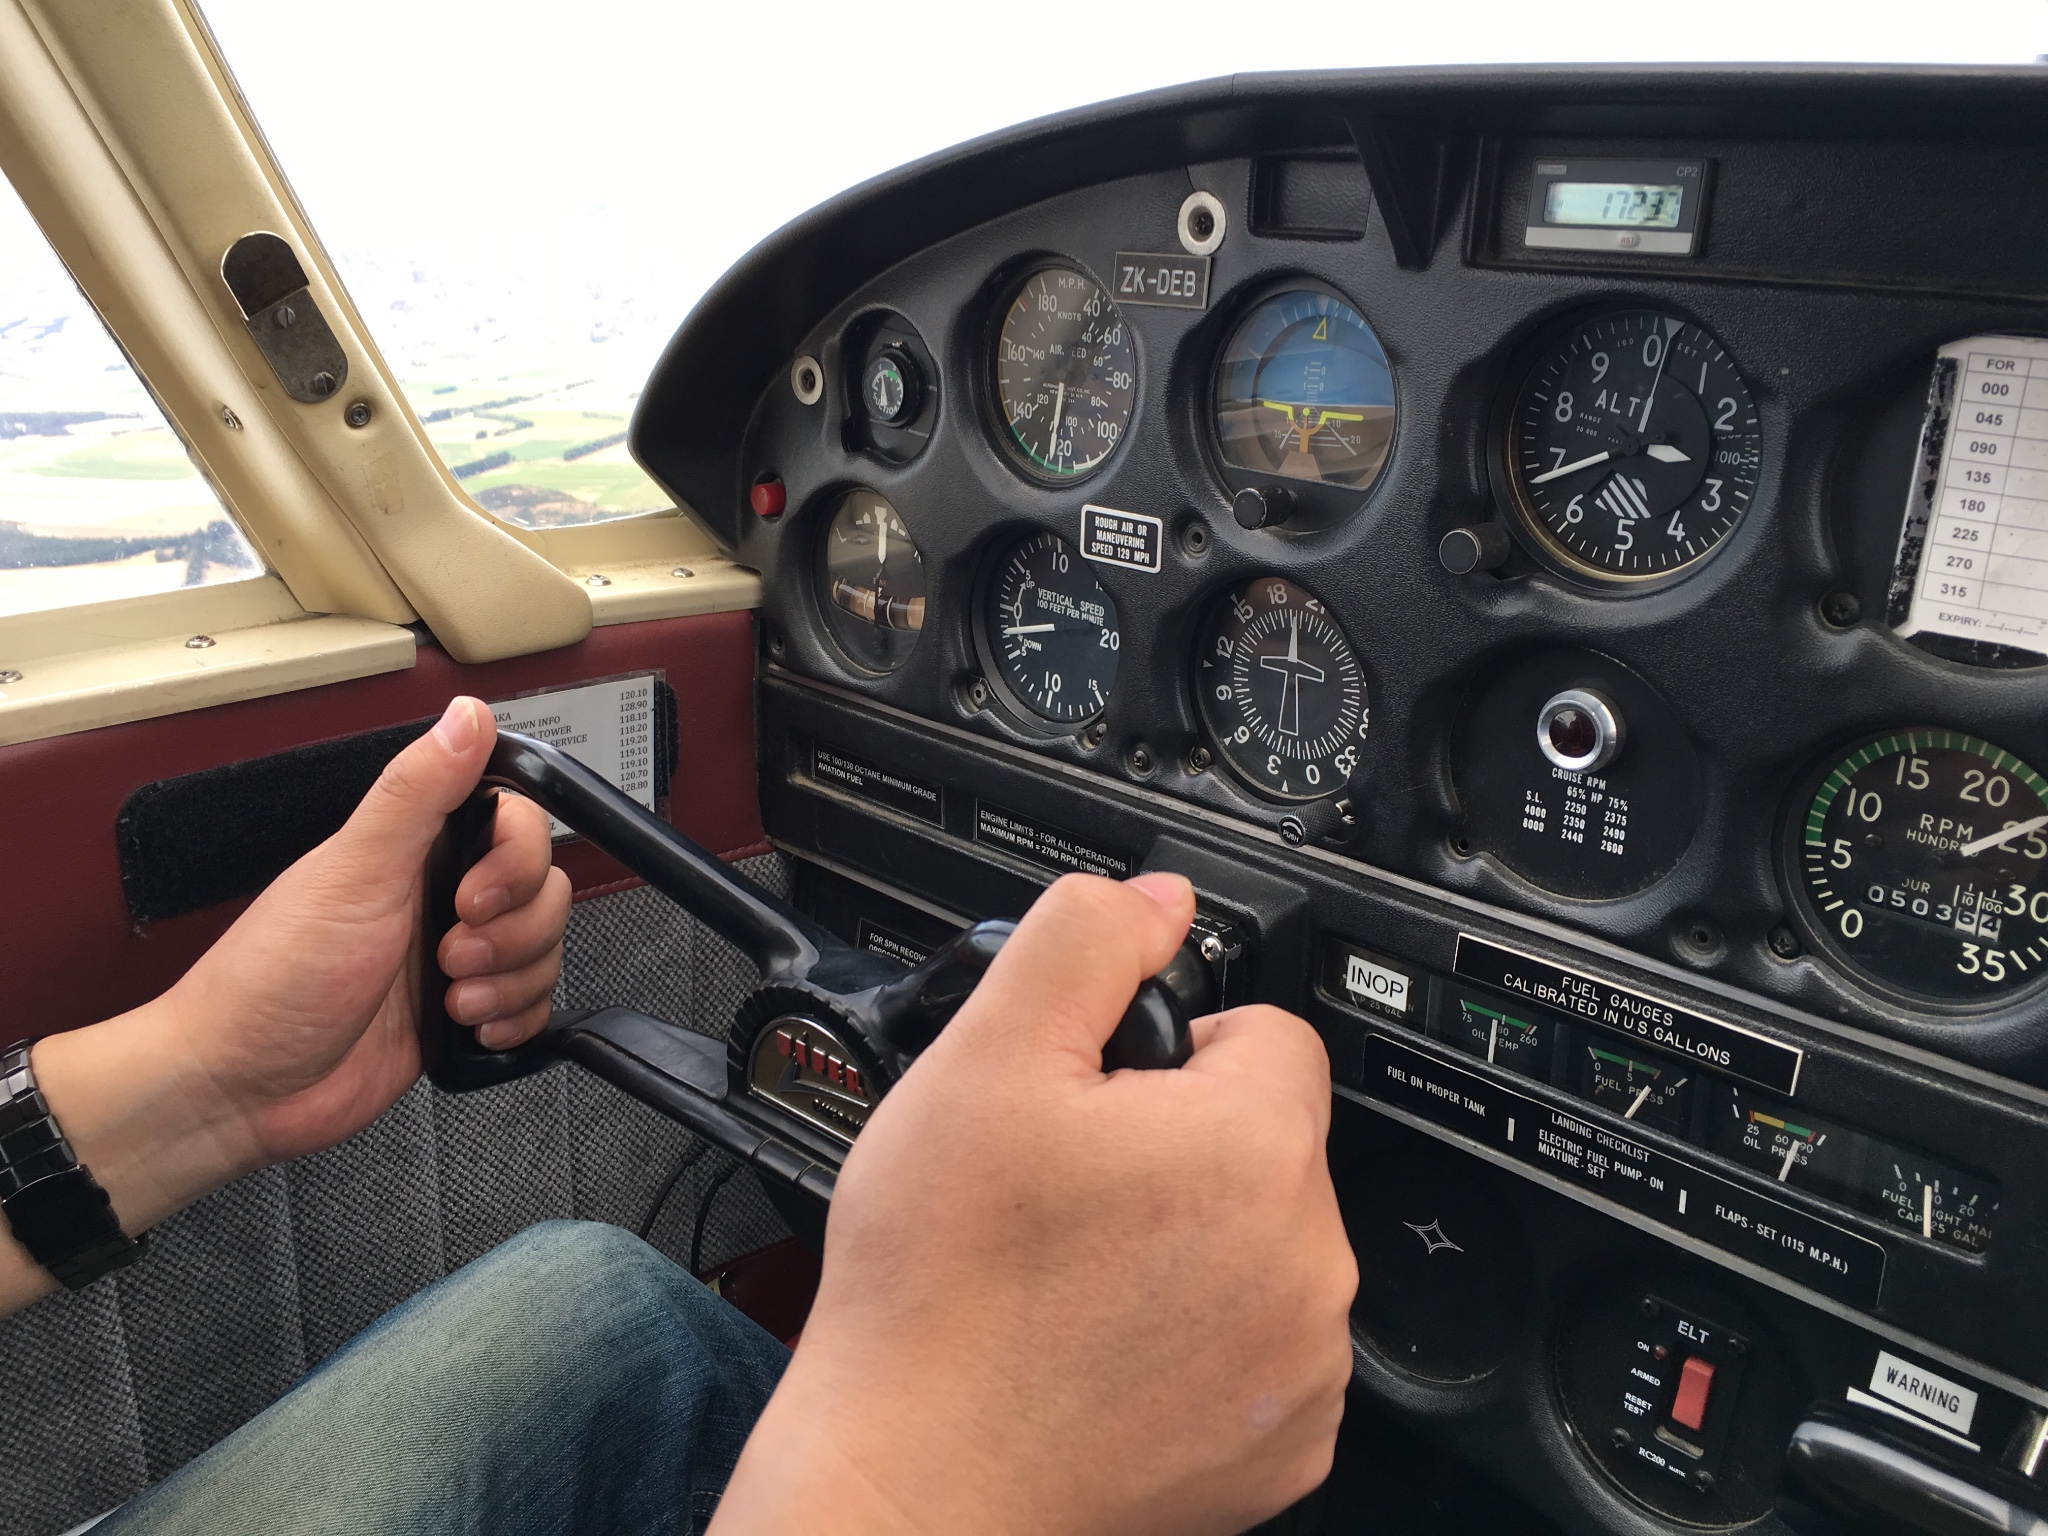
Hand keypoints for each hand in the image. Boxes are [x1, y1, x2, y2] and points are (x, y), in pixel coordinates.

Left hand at [9, 697, 569, 1312]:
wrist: (245, 1086)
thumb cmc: (273, 978)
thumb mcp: (353, 871)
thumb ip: (416, 789)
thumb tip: (466, 715)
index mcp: (416, 849)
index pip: (516, 823)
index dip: (516, 861)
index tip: (473, 895)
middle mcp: (440, 897)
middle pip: (544, 890)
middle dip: (514, 931)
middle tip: (450, 949)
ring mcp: (455, 957)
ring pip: (544, 949)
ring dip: (511, 979)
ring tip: (451, 995)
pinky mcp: (462, 1014)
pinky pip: (532, 1006)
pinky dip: (513, 1019)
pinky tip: (468, 1024)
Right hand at [713, 873, 1356, 1535]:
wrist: (911, 1488)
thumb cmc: (938, 1295)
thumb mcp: (985, 1059)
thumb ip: (1084, 942)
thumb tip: (1158, 899)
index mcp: (1255, 1150)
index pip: (1268, 1032)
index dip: (1170, 1049)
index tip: (1100, 1101)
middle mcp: (1309, 1264)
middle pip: (1265, 1143)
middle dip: (1178, 1146)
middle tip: (1067, 1191)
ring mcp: (1302, 1370)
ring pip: (1261, 1244)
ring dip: (1189, 1243)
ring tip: (1072, 1275)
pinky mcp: (1282, 1450)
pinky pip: (1259, 1348)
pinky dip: (1195, 1342)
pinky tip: (1100, 1349)